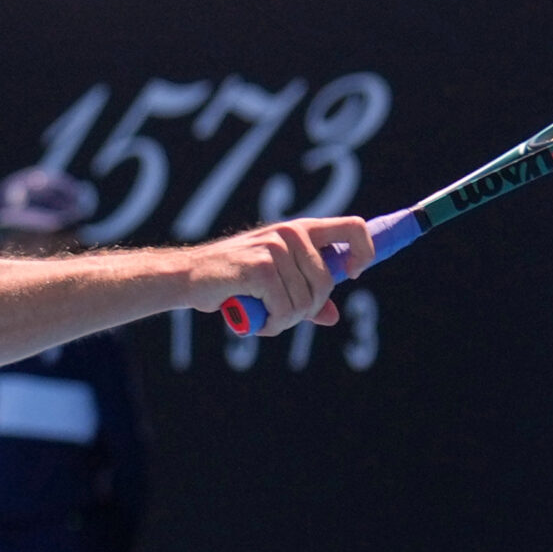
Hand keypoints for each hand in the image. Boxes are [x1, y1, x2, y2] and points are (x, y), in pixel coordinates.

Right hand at [185, 215, 371, 335]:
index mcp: (300, 230)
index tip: (353, 274)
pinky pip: (284, 309)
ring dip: (285, 321)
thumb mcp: (273, 283)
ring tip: (265, 319)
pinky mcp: (261, 268)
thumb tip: (332, 317)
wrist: (188, 277)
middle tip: (282, 317)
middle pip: (326, 282)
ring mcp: (276, 248)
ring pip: (305, 301)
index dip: (364, 252)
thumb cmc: (231, 280)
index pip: (353, 227)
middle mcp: (291, 234)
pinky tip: (257, 322)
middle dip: (307, 309)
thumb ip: (303, 295)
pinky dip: (273, 324)